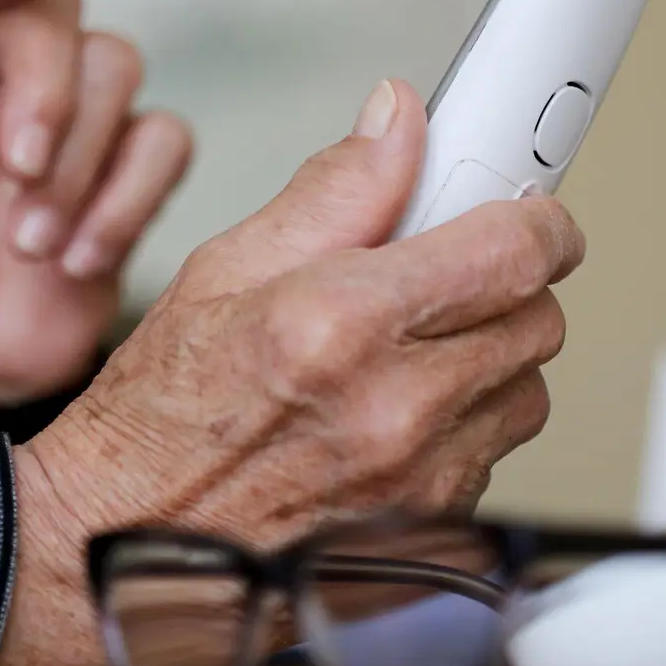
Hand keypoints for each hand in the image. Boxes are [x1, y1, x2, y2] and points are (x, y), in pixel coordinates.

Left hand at [0, 0, 191, 409]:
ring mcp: (70, 122)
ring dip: (81, 163)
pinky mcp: (125, 173)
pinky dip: (130, 201)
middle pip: (54, 12)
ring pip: (117, 67)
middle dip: (48, 89)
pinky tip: (78, 260)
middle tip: (18, 171)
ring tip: (31, 246)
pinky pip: (163, 143)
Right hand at [0, 79, 584, 665]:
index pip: (514, 252)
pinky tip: (394, 419)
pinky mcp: (430, 534)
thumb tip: (398, 123)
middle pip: (539, 321)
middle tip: (448, 278)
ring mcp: (420, 483)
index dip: (537, 222)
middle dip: (506, 287)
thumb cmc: (161, 417)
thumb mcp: (223, 270)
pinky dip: (464, 430)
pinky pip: (492, 457)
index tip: (528, 215)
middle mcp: (396, 410)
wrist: (127, 543)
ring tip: (409, 354)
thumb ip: (333, 189)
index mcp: (343, 324)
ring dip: (489, 361)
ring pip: (525, 392)